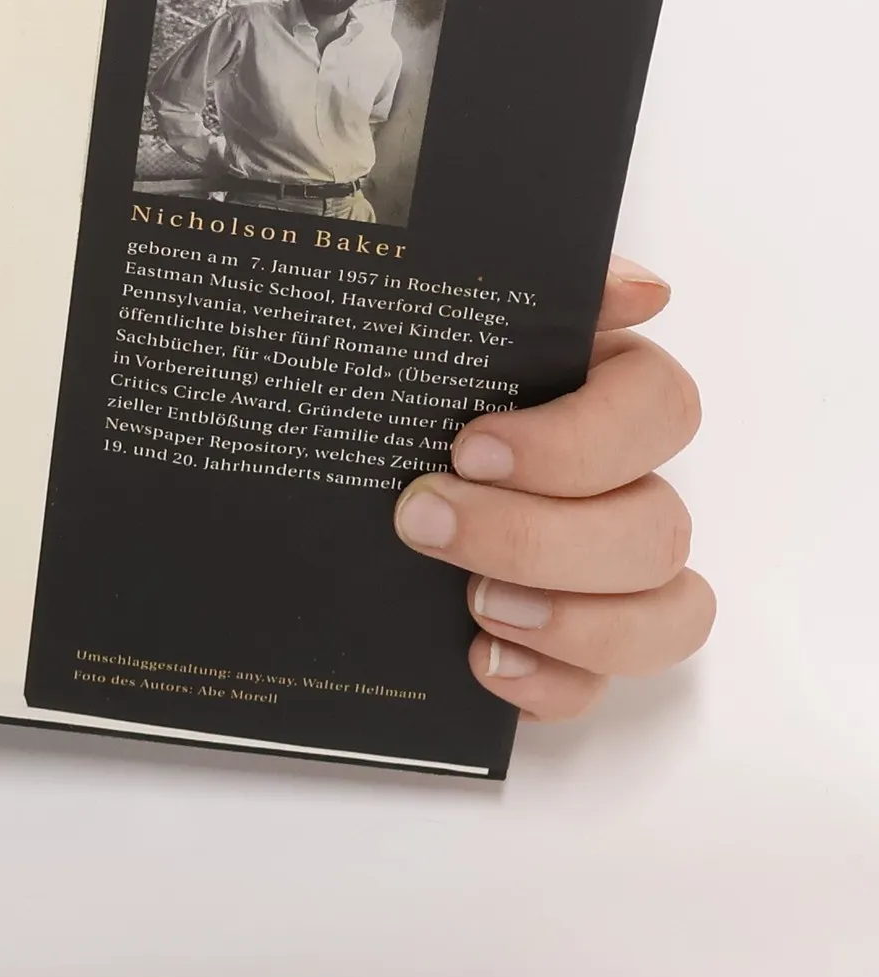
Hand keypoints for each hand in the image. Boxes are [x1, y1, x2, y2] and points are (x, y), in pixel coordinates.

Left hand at [392, 257, 709, 720]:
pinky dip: (552, 683)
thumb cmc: (385, 379)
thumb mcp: (429, 314)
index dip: (578, 439)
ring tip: (476, 604)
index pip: (661, 406)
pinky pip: (600, 687)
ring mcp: (606, 575)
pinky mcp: (564, 647)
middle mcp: (621, 484)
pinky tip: (483, 660)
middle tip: (429, 522)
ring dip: (578, 619)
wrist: (308, 462)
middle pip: (660, 526)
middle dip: (541, 537)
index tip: (471, 447)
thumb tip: (643, 289)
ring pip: (669, 613)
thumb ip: (528, 288)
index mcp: (599, 392)